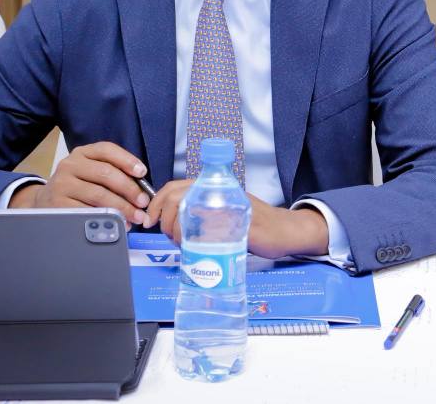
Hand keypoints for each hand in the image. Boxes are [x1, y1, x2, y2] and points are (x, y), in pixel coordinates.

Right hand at [9, 142, 150, 226]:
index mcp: (83, 153)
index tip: (142, 172)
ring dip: (122, 207)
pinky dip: (106, 217)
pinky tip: (117, 222)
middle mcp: (70, 165)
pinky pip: (87, 211)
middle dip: (129, 189)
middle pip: (105, 173)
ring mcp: (62, 184)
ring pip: (98, 194)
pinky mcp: (58, 204)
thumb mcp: (91, 171)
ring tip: (135, 216)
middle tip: (143, 202)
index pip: (107, 150)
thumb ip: (114, 174)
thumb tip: (141, 190)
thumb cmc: (78, 185)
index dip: (127, 160)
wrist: (45, 200)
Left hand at [145, 180, 330, 258]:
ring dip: (177, 231)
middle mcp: (220, 192)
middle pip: (177, 197)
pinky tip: (200, 248)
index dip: (156, 202)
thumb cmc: (256, 224)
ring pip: (187, 211)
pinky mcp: (238, 223)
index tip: (150, 219)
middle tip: (170, 235)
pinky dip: (197, 241)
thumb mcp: (225, 212)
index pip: (175, 186)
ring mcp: (228, 206)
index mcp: (215, 188)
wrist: (285, 231)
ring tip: (185, 243)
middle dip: (164, 219)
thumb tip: (174, 223)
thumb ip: (203, 213)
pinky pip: (208, 229)